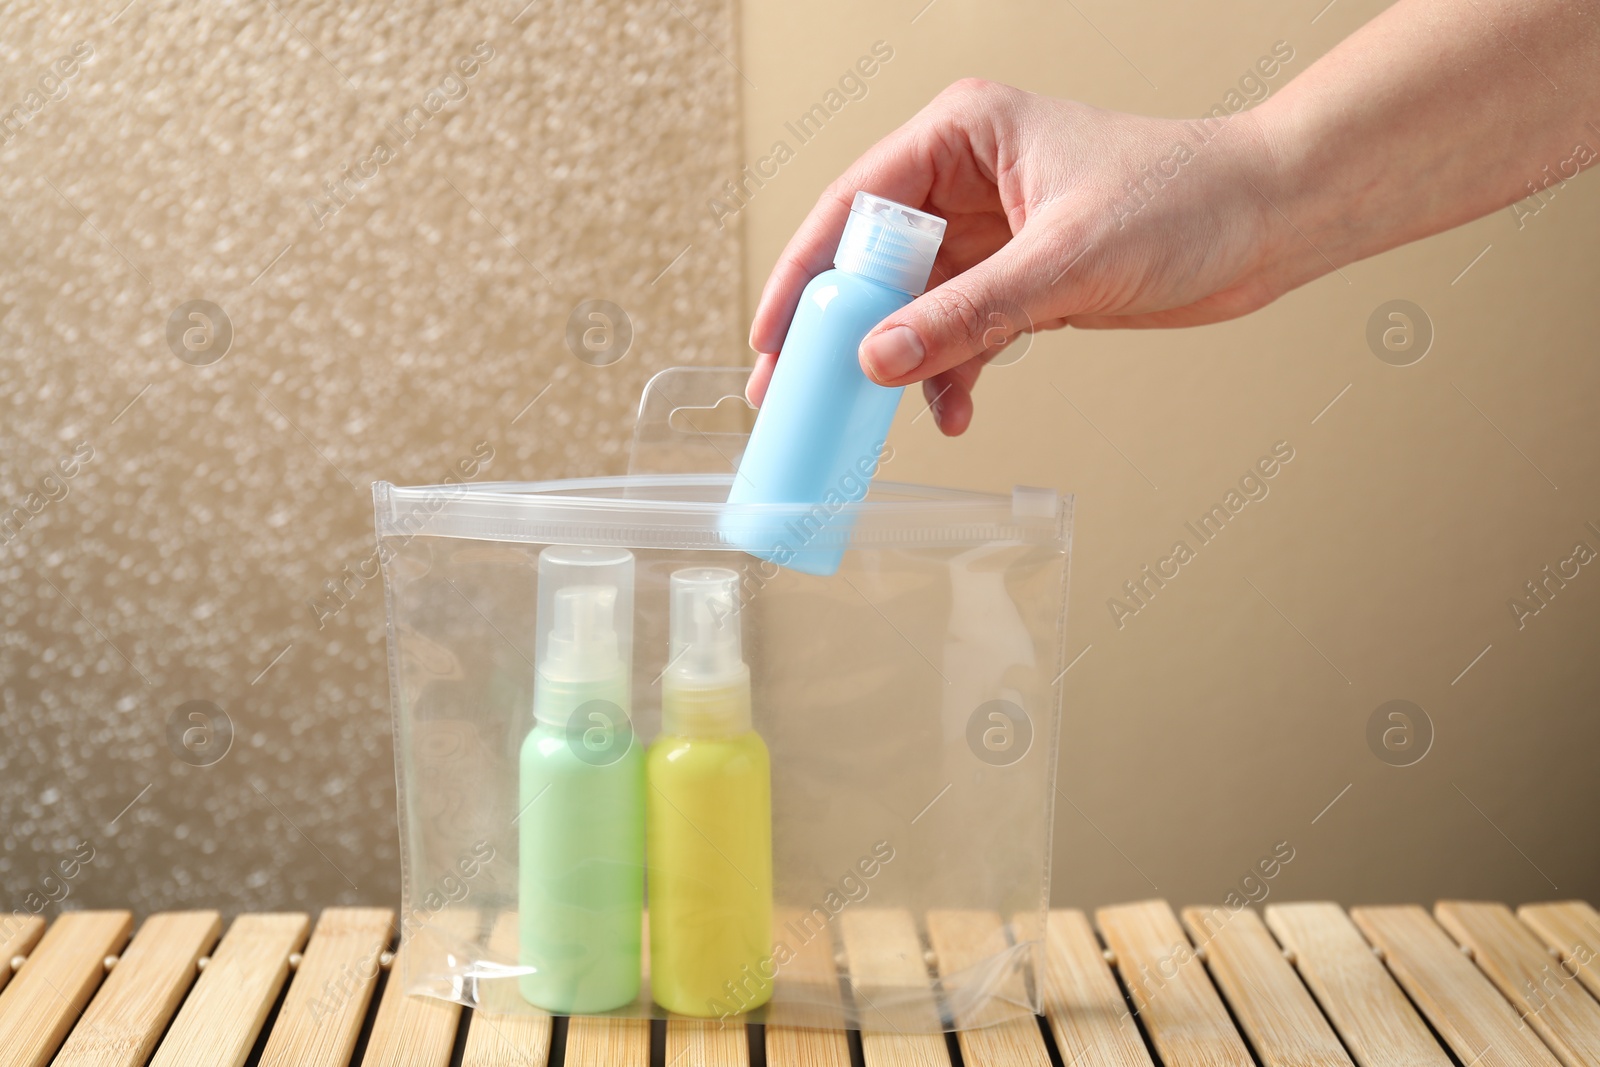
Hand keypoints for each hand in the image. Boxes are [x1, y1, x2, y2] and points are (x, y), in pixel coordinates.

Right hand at [746, 78, 1290, 434]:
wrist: (1268, 220)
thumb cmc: (1185, 198)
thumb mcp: (1064, 262)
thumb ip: (967, 315)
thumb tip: (877, 361)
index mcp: (961, 135)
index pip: (853, 206)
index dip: (804, 275)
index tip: (771, 340)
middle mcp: (964, 179)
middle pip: (870, 262)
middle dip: (837, 331)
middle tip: (791, 393)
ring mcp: (991, 232)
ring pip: (912, 305)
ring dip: (897, 363)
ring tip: (866, 421)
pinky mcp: (1019, 278)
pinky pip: (959, 331)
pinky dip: (951, 374)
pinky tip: (952, 411)